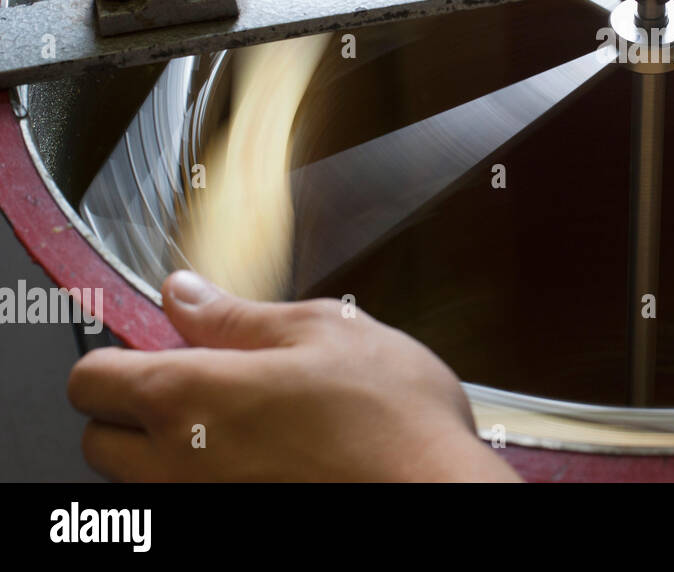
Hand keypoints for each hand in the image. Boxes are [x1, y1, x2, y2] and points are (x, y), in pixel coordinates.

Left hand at [67, 271, 519, 481]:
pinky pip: (190, 502)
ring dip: (170, 450)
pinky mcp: (228, 528)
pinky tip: (270, 460)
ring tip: (245, 425)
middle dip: (135, 410)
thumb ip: (235, 316)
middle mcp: (174, 465)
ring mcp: (200, 506)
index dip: (121, 355)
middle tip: (204, 385)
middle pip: (101, 441)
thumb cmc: (389, 416)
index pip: (89, 380)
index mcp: (187, 397)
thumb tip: (181, 294)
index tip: (163, 345)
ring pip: (142, 480)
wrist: (434, 490)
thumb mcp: (321, 331)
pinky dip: (211, 480)